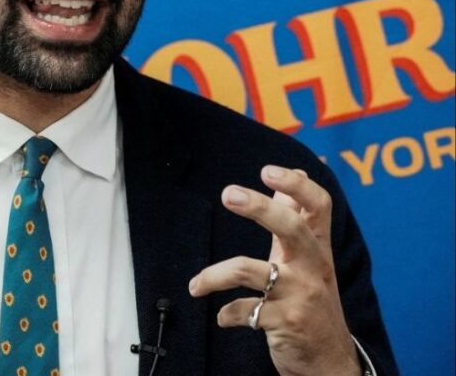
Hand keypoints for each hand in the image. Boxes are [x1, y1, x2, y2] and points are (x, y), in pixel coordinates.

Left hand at [188, 166, 361, 375]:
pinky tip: (223, 317)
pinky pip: (243, 311)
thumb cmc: (312, 301)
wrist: (330, 360)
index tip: (269, 170)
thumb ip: (298, 218)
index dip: (296, 185)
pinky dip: (227, 314)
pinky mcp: (285, 322)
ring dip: (213, 275)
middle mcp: (313, 268)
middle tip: (228, 193)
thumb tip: (298, 173)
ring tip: (197, 285)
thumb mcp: (309, 259)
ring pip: (248, 270)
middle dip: (258, 208)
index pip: (319, 207)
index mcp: (317, 248)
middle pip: (290, 228)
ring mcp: (300, 295)